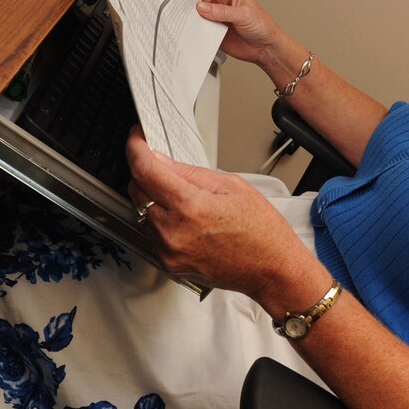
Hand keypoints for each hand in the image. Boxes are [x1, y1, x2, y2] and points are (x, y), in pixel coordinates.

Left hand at [126, 127, 314, 301]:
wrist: (271, 268)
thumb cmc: (261, 230)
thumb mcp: (231, 185)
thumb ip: (190, 172)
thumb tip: (161, 160)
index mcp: (191, 207)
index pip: (145, 170)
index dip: (136, 148)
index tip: (136, 139)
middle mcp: (174, 232)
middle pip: (136, 190)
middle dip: (145, 172)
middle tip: (165, 166)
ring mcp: (169, 251)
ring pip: (141, 212)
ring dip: (153, 198)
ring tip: (185, 198)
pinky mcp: (169, 264)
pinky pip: (151, 233)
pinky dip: (160, 220)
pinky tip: (185, 219)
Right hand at [197, 0, 284, 65]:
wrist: (266, 48)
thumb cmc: (263, 26)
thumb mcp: (244, 15)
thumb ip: (222, 11)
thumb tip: (202, 7)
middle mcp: (221, 4)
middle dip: (192, 3)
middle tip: (189, 10)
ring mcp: (217, 18)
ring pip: (198, 14)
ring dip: (194, 18)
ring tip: (194, 22)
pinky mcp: (214, 32)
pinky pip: (201, 29)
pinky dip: (197, 30)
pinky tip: (198, 32)